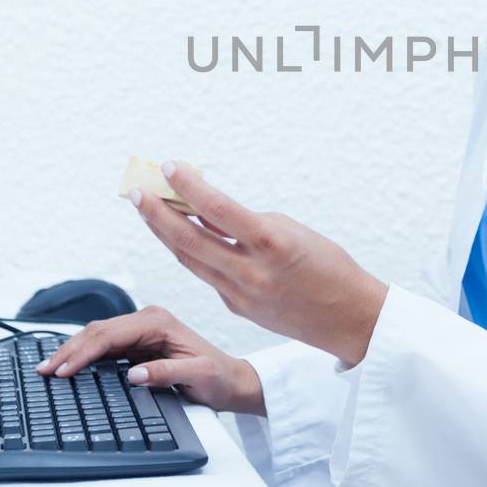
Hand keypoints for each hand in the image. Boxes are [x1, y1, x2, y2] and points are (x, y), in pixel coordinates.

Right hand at [34, 305, 266, 414]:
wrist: (230, 381)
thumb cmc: (218, 378)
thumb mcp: (199, 377)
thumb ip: (167, 374)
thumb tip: (134, 374)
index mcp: (159, 322)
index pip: (110, 334)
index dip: (83, 352)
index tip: (63, 370)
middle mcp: (147, 320)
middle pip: (97, 331)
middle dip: (69, 350)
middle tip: (44, 371)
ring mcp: (140, 330)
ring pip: (96, 336)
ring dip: (71, 351)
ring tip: (47, 369)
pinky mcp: (137, 342)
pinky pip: (103, 346)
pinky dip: (82, 355)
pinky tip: (67, 366)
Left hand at [128, 161, 388, 367]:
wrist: (348, 319)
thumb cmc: (329, 266)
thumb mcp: (293, 231)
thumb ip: (248, 224)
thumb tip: (208, 212)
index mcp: (272, 244)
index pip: (218, 209)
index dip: (189, 186)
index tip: (170, 167)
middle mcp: (251, 272)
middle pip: (189, 240)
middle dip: (158, 214)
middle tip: (138, 191)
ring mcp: (240, 295)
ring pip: (190, 259)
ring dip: (166, 233)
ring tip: (149, 209)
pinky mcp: (237, 308)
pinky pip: (208, 275)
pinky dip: (194, 252)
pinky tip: (183, 235)